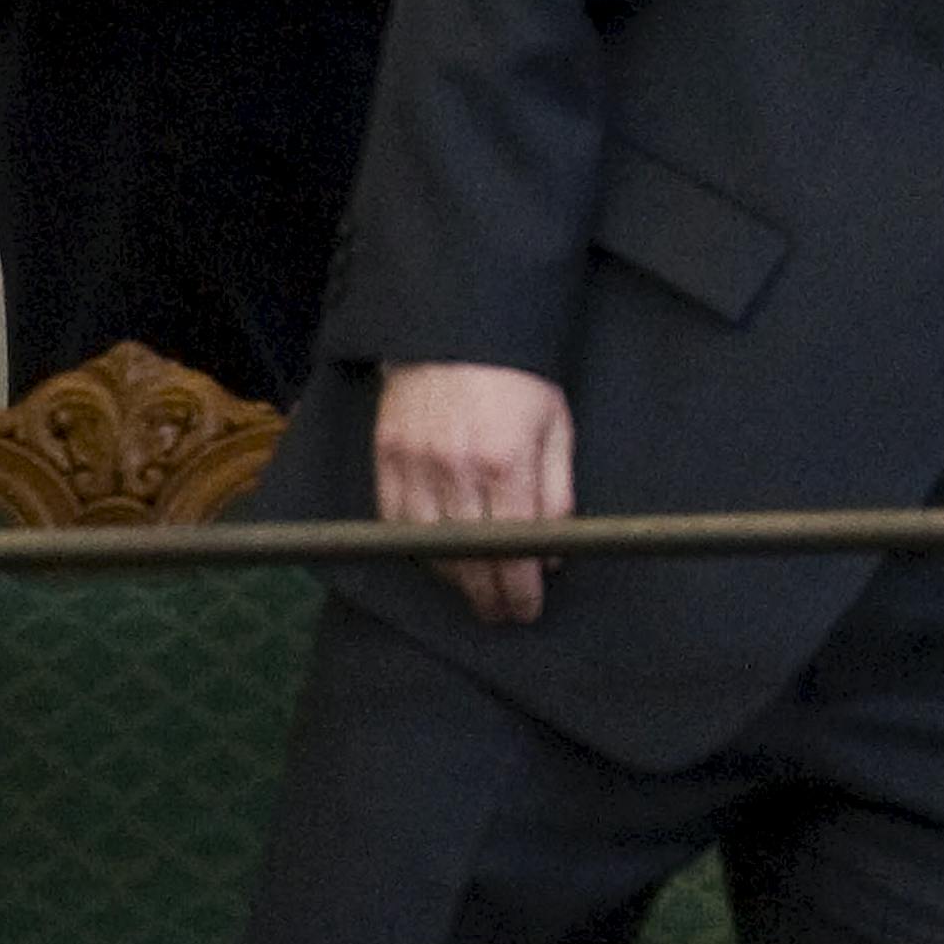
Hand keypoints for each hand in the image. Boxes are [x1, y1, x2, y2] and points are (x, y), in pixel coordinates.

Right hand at [372, 358, 574, 623]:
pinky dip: (417, 548)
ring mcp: (415, 465)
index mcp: (506, 463)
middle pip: (470, 558)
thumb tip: (551, 554)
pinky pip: (395, 522)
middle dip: (489, 596)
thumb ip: (557, 493)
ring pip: (430, 548)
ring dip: (454, 579)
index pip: (514, 549)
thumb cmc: (518, 378)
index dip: (520, 590)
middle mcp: (456, 470)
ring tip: (474, 590)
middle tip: (501, 613)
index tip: (526, 610)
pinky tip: (437, 559)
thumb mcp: (556, 429)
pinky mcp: (386, 457)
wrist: (459, 330)